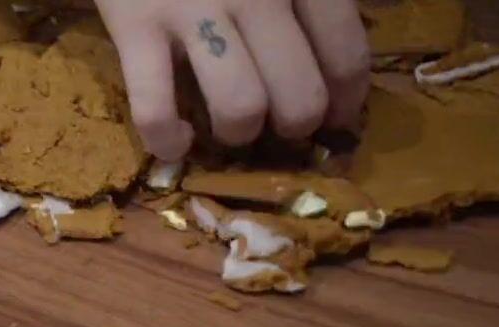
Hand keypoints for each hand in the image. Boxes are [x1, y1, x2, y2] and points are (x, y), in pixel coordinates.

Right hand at [95, 0, 370, 159]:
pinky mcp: (135, 27)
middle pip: (299, 96)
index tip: (335, 117)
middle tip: (279, 123)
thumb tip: (363, 36)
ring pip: (240, 107)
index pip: (345, 58)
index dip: (345, 104)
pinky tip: (175, 142)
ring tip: (230, 126)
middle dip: (295, 127)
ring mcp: (194, 11)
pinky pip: (154, 106)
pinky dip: (166, 139)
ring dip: (239, 133)